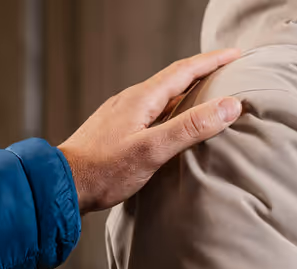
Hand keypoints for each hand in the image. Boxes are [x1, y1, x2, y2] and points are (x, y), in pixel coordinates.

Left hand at [58, 49, 243, 213]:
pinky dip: (167, 109)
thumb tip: (230, 106)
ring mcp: (118, 115)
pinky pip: (148, 111)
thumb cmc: (103, 172)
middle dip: (201, 72)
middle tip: (226, 68)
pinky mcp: (112, 131)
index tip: (236, 55)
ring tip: (204, 93)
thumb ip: (190, 128)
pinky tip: (169, 123)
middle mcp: (129, 101)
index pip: (184, 71)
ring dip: (184, 91)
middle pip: (172, 80)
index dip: (212, 62)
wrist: (60, 185)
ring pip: (159, 96)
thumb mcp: (152, 150)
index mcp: (141, 99)